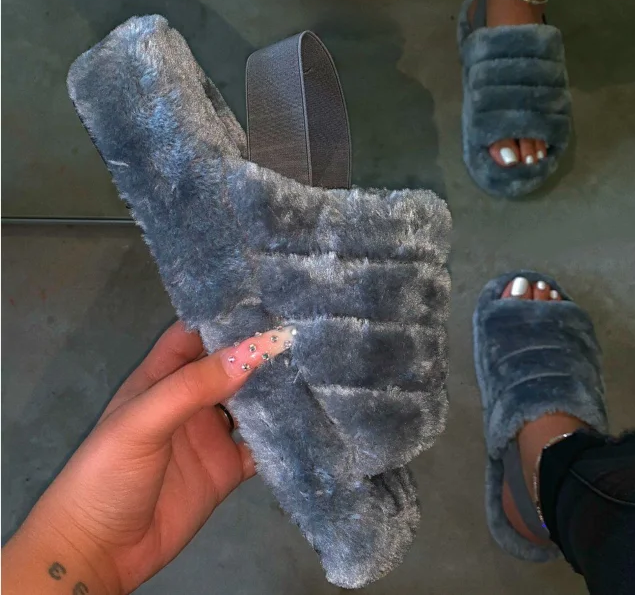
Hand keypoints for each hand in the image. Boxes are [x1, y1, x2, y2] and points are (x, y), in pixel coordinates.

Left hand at [3, 322, 294, 594]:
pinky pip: (261, 445)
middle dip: (262, 349)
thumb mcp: (143, 421)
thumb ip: (194, 386)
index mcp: (163, 377)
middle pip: (231, 365)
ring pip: (252, 401)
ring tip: (317, 365)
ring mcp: (211, 433)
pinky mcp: (228, 467)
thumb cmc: (107, 473)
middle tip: (307, 329)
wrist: (101, 551)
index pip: (197, 333)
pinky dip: (283, 434)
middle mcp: (191, 399)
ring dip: (277, 389)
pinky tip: (310, 419)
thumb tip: (254, 350)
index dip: (227, 316)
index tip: (270, 298)